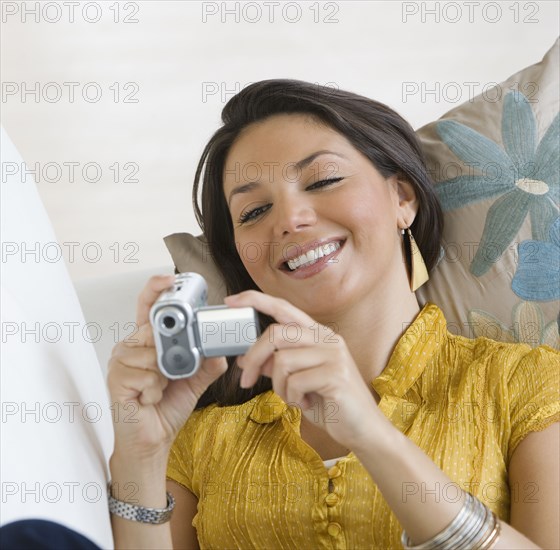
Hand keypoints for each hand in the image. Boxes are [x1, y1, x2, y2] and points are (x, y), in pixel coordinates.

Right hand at [107, 275, 227, 457]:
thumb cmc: (167, 406)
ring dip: (165, 375)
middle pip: (154, 329)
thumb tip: (221, 343)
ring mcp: (121, 361)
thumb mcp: (196, 379)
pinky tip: (150, 398)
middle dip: (173, 349)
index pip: (149, 308)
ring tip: (160, 387)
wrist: (153, 439)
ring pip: (153, 353)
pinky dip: (156, 389)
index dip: (157, 290)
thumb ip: (207, 359)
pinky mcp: (116, 378)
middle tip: (175, 368)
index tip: (169, 278)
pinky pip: (147, 375)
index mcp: (148, 341)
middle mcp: (131, 346)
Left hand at [224, 290, 380, 450]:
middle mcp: (327, 338)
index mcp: (318, 334)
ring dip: (278, 386)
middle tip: (246, 381)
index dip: (256, 300)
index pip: (284, 308)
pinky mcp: (335, 375)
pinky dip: (292, 398)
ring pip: (282, 361)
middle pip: (276, 333)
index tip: (231, 301)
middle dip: (254, 358)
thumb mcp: (297, 381)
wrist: (363, 429)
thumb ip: (276, 366)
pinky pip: (294, 382)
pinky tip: (306, 404)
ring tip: (294, 397)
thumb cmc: (330, 403)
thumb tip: (246, 359)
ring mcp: (333, 355)